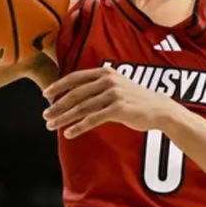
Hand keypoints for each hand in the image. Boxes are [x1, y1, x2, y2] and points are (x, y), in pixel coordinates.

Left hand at [42, 66, 177, 137]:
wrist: (160, 109)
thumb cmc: (136, 100)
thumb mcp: (117, 85)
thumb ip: (99, 86)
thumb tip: (75, 95)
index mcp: (105, 73)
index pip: (75, 77)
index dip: (58, 86)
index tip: (45, 95)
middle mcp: (108, 81)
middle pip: (75, 94)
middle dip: (57, 106)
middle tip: (46, 116)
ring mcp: (113, 94)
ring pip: (81, 108)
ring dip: (64, 118)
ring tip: (52, 126)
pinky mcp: (118, 109)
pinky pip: (93, 119)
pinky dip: (79, 127)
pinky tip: (69, 133)